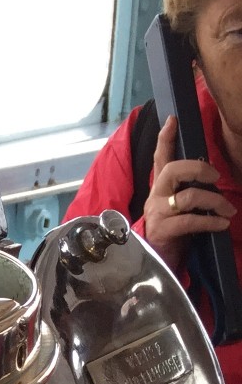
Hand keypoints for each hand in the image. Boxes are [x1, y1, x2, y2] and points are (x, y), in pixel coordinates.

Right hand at [143, 114, 234, 267]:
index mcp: (159, 188)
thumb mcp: (178, 207)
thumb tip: (211, 177)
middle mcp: (155, 197)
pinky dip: (211, 221)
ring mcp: (158, 214)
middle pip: (172, 170)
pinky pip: (191, 221)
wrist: (155, 263)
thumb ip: (188, 191)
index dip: (165, 138)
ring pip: (188, 196)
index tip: (173, 120)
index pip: (160, 158)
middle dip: (198, 169)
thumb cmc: (171, 232)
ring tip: (228, 210)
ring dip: (214, 201)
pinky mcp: (164, 231)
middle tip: (215, 177)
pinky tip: (222, 224)